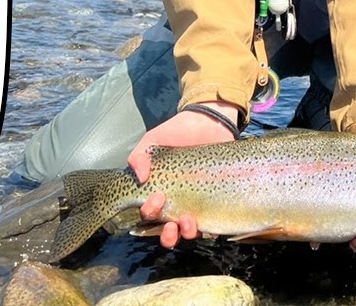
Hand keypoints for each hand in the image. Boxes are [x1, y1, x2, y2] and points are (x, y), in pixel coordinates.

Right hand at [127, 101, 239, 248]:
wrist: (210, 122)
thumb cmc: (178, 131)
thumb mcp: (153, 140)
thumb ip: (139, 156)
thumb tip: (141, 178)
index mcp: (158, 192)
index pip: (149, 214)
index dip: (150, 212)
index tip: (158, 197)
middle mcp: (176, 203)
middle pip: (167, 232)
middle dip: (167, 234)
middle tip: (171, 222)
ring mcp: (196, 204)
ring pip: (188, 232)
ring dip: (186, 233)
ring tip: (188, 221)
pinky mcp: (216, 202)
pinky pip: (212, 224)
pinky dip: (210, 229)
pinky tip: (208, 222)